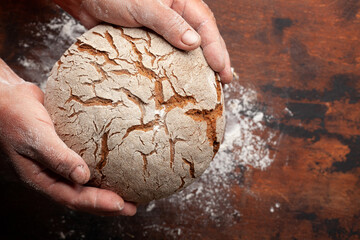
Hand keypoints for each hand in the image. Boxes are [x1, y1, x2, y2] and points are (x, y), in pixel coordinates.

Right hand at [0, 59, 135, 215]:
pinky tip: (117, 165)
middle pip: (83, 195)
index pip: (73, 197)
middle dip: (107, 204)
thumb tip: (83, 177)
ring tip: (130, 192)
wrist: (10, 98)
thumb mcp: (36, 138)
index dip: (97, 204)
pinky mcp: (69, 148)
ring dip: (107, 189)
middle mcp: (54, 174)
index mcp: (42, 178)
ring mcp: (61, 162)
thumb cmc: (16, 116)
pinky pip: (87, 162)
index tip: (120, 205)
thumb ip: (58, 157)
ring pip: (86, 182)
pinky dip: (103, 168)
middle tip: (132, 207)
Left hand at [54, 0, 232, 82]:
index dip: (216, 48)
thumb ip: (169, 22)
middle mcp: (176, 15)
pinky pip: (170, 55)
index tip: (222, 69)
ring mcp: (165, 29)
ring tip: (211, 83)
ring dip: (201, 65)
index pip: (206, 24)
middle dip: (216, 59)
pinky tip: (184, 79)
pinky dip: (180, 67)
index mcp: (181, 1)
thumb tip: (194, 43)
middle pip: (203, 37)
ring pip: (189, 48)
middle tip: (224, 81)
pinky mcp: (153, 41)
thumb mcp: (143, 6)